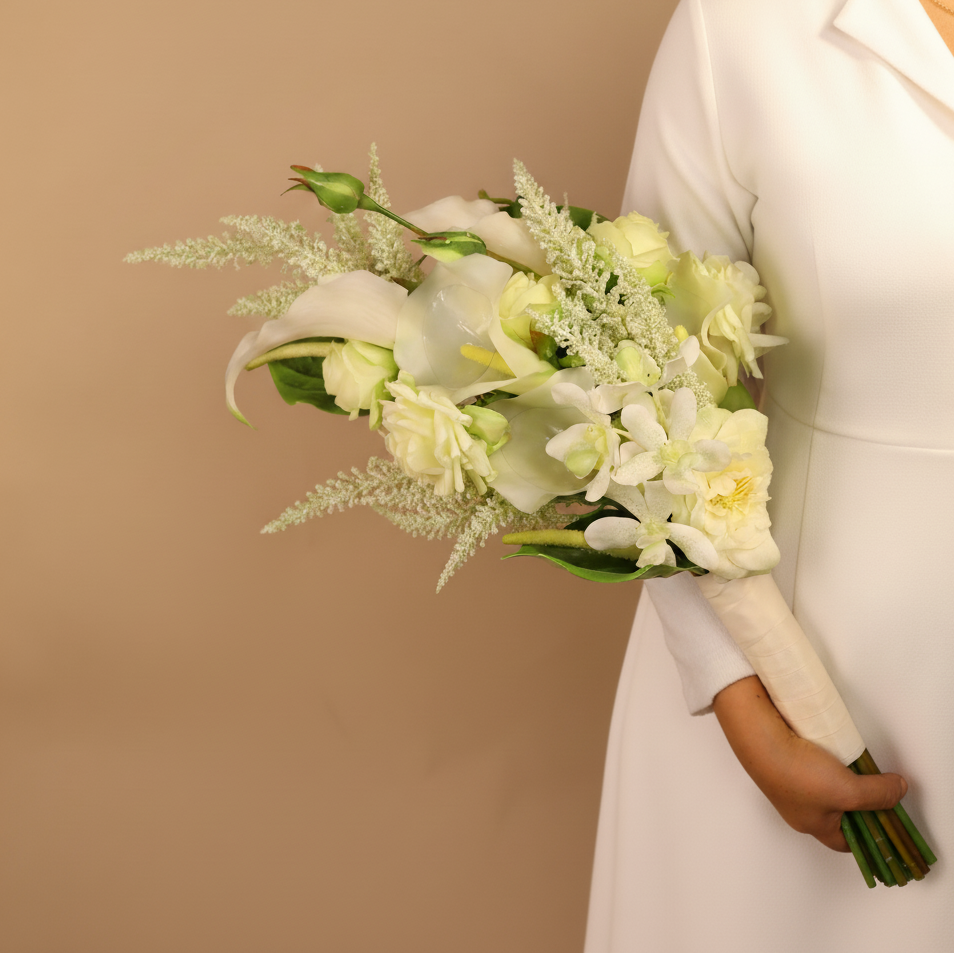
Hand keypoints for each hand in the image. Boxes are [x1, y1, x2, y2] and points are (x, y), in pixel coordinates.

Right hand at [712, 675, 906, 850]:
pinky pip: (811, 769)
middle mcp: (800, 811)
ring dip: (841, 778)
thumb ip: (878, 794)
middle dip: (858, 801)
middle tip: (876, 786)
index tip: (886, 819)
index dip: (869, 834)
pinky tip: (832, 750)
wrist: (760, 740)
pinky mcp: (785, 763)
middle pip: (839, 814)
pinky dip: (825, 761)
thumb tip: (899, 791)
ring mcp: (791, 786)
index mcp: (814, 826)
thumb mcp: (849, 790)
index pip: (848, 842)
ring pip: (825, 789)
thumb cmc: (797, 774)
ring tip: (855, 764)